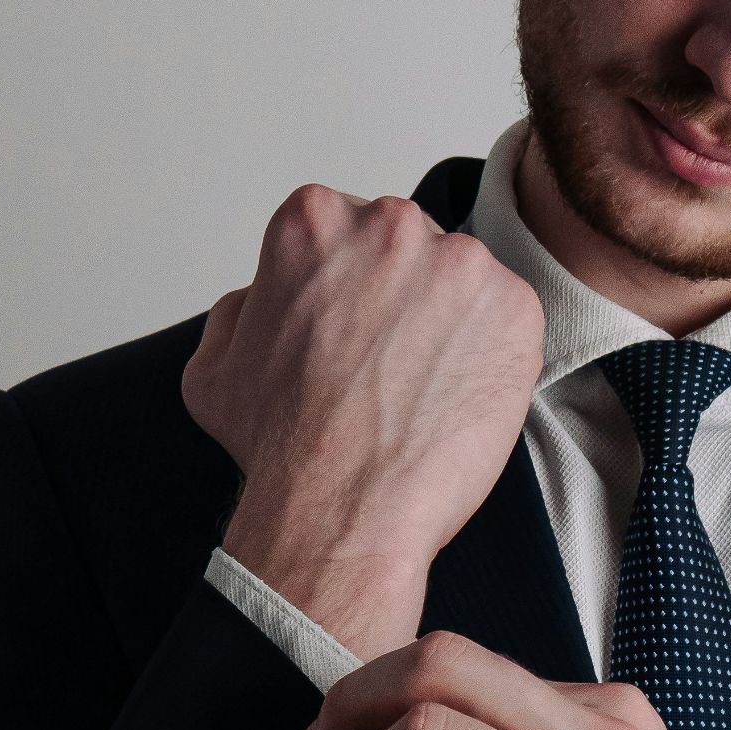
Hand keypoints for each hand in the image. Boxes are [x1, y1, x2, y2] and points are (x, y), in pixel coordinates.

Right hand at [182, 185, 544, 657]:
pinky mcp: (515, 305)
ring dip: (449, 324)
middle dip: (402, 298)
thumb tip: (263, 296)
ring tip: (421, 389)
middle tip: (386, 366)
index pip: (347, 233)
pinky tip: (455, 398)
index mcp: (315, 220)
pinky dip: (491, 355)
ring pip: (461, 283)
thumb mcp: (215, 365)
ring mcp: (461, 261)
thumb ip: (239, 308)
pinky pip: (508, 320)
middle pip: (408, 248)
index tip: (346, 334)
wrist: (344, 510)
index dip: (348, 290)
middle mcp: (390, 224)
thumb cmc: (281, 446)